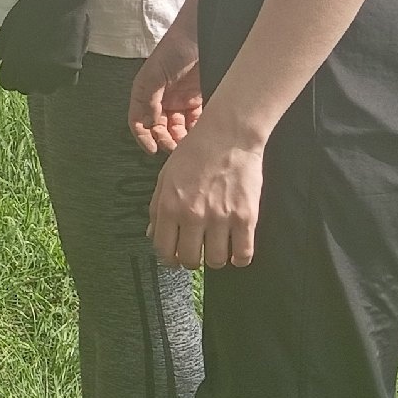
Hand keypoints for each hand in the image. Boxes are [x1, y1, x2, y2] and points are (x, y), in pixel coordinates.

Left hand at [0, 0, 97, 93]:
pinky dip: (64, 77)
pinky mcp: (72, 66)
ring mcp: (53, 70)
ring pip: (46, 89)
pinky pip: (66, 83)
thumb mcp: (8, 29)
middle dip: (26, 79)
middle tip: (32, 63)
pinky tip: (62, 63)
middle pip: (25, 88)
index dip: (9, 75)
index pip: (7, 83)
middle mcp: (31, 70)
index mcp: (12, 61)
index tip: (15, 67)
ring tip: (46, 65)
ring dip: (45, 81)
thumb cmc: (30, 9)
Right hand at [129, 25, 204, 152]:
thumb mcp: (155, 73)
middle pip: (159, 128)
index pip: (139, 121)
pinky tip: (201, 135)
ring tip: (190, 144)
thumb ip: (148, 99)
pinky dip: (197, 130)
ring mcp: (181, 100)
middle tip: (175, 149)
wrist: (204, 33)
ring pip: (178, 128)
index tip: (152, 150)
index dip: (143, 137)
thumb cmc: (176, 47)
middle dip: (165, 141)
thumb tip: (147, 123)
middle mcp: (162, 99)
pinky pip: (196, 121)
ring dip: (182, 139)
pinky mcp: (199, 99)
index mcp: (146, 93)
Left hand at [147, 118, 263, 268]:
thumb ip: (157, 208)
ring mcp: (220, 218)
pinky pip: (243, 254)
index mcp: (169, 206)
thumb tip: (152, 234)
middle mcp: (193, 215)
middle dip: (191, 260)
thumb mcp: (166, 177)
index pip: (163, 249)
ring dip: (215, 259)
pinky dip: (239, 258)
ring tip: (216, 248)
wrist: (228, 136)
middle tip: (196, 253)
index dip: (168, 258)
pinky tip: (236, 251)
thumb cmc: (195, 153)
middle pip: (189, 259)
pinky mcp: (245, 217)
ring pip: (216, 261)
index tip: (174, 257)